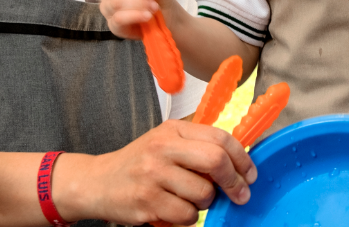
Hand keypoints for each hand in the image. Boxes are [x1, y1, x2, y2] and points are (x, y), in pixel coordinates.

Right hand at [56, 119, 255, 224]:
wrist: (98, 182)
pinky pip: (187, 215)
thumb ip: (197, 147)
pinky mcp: (147, 200)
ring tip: (190, 199)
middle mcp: (162, 148)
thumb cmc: (139, 164)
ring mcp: (153, 174)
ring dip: (205, 203)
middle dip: (234, 182)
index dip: (242, 158)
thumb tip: (239, 163)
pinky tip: (174, 210)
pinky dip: (188, 217)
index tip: (250, 174)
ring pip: (203, 193)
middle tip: (239, 194)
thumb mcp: (165, 143)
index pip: (220, 137)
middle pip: (216, 161)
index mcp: (172, 130)